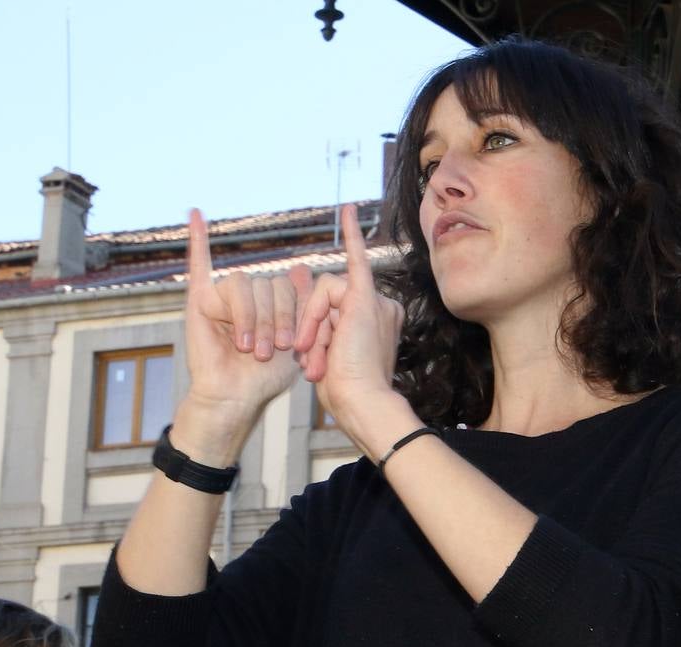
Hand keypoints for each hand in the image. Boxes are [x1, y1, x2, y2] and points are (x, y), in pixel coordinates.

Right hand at [184, 208, 307, 417]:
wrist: (237, 396)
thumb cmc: (266, 377)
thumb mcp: (296, 340)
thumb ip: (301, 306)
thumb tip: (303, 268)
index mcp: (274, 301)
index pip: (289, 286)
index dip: (294, 313)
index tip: (295, 345)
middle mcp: (251, 295)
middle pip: (270, 283)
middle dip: (275, 318)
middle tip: (271, 350)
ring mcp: (225, 295)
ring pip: (245, 284)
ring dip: (251, 318)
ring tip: (249, 348)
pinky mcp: (200, 299)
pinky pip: (199, 263)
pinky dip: (197, 238)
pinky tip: (196, 215)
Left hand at [293, 204, 405, 441]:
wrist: (361, 403)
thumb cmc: (345, 391)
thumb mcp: (325, 355)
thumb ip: (316, 325)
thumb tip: (299, 291)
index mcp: (373, 326)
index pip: (335, 312)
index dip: (319, 327)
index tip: (314, 347)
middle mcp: (381, 311)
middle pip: (328, 301)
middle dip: (311, 330)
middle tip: (307, 361)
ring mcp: (376, 303)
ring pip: (326, 294)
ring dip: (311, 323)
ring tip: (312, 353)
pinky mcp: (366, 298)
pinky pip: (355, 259)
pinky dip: (349, 236)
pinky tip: (346, 210)